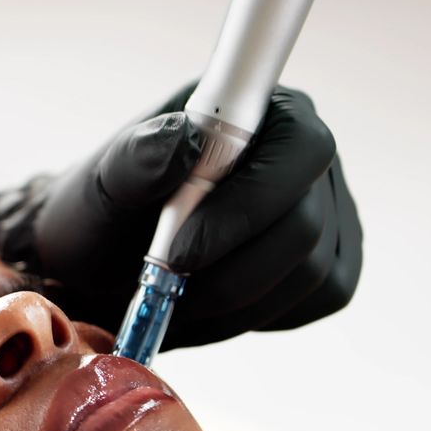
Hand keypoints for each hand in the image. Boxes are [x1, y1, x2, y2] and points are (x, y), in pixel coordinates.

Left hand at [0, 83, 361, 349]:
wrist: (104, 263)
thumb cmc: (103, 214)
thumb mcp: (99, 188)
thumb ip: (137, 159)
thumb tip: (188, 136)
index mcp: (262, 110)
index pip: (299, 147)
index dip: (246, 207)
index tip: (177, 254)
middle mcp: (306, 155)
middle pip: (306, 225)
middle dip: (229, 273)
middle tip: (166, 293)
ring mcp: (328, 211)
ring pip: (310, 274)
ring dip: (233, 305)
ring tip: (175, 305)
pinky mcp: (331, 264)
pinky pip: (315, 302)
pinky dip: (253, 320)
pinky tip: (208, 309)